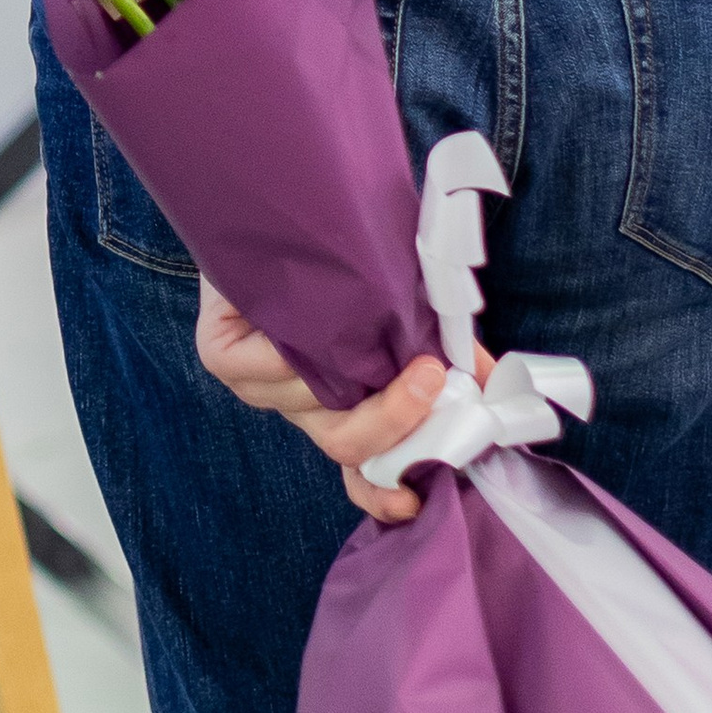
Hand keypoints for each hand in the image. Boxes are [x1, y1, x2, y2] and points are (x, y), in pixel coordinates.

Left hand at [194, 275, 468, 522]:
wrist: (279, 212)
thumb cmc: (347, 263)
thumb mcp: (406, 306)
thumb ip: (444, 347)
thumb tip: (491, 380)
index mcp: (343, 405)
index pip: (362, 470)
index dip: (384, 494)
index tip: (412, 501)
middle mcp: (301, 405)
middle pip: (346, 445)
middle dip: (394, 417)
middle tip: (429, 376)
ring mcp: (257, 385)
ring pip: (312, 401)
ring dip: (348, 359)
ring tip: (366, 309)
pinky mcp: (221, 355)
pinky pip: (265, 367)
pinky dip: (292, 343)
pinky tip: (301, 309)